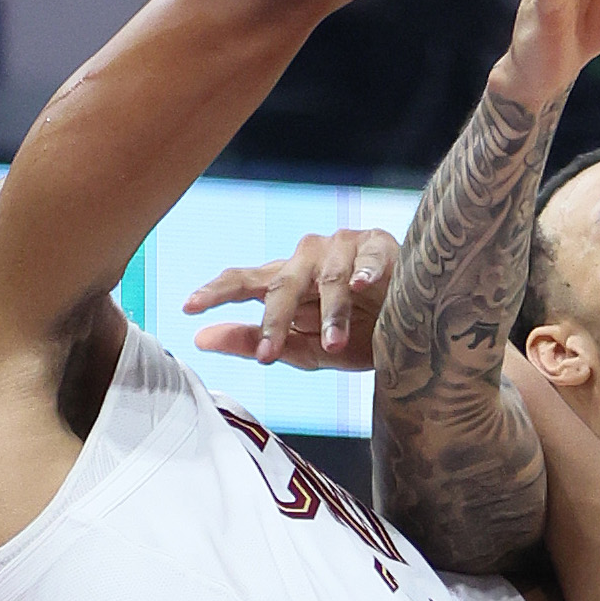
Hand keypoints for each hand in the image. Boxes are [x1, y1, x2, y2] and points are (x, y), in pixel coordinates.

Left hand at [186, 228, 399, 368]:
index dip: (216, 292)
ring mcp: (343, 248)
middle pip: (282, 284)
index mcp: (284, 280)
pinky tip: (362, 286)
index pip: (243, 281)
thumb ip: (252, 342)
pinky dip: (365, 272)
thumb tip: (199, 338)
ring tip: (333, 346)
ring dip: (330, 316)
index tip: (188, 307)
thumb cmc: (353, 334)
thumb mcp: (300, 348)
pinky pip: (369, 258)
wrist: (410, 329)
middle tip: (269, 355)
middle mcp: (307, 257)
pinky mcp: (380, 245)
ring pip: (327, 280)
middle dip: (274, 320)